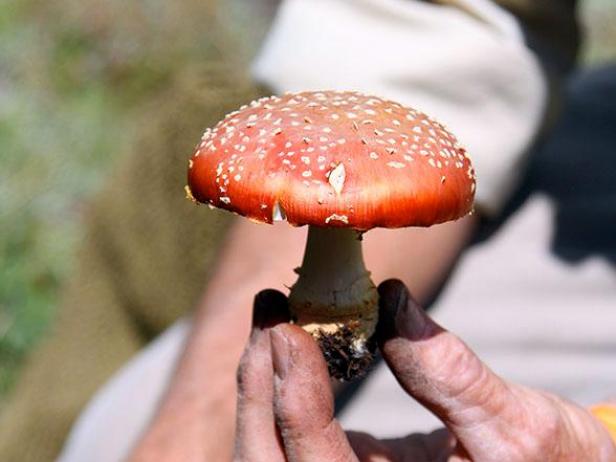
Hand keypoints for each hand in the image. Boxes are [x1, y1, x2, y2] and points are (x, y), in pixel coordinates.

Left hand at [234, 280, 615, 460]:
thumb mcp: (519, 428)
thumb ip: (452, 373)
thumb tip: (392, 299)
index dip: (296, 401)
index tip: (287, 331)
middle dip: (261, 387)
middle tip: (269, 312)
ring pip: (273, 451)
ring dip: (263, 383)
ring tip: (271, 316)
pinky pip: (295, 435)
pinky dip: (283, 387)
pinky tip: (290, 342)